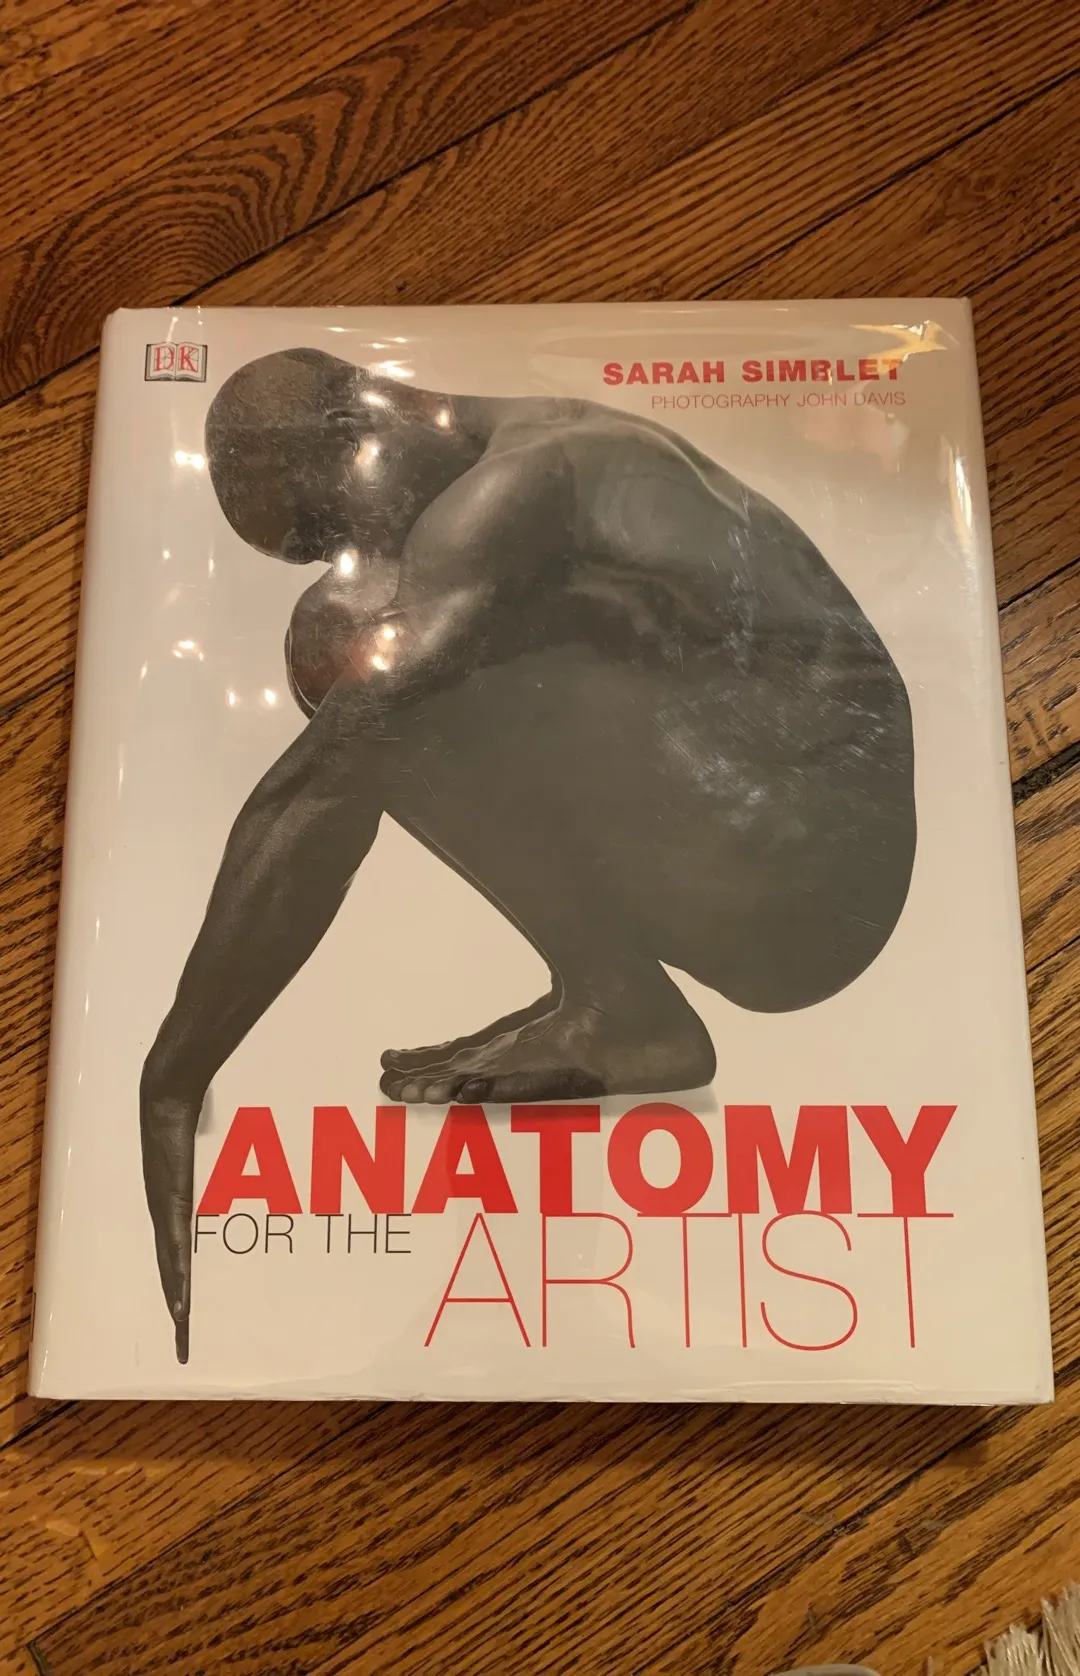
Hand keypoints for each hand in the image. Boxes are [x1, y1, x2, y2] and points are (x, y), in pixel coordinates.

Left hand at [139, 1087, 199, 1362]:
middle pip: (170, 1267)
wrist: (166, 1092)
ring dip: (176, 1297)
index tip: (183, 1309)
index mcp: (172, 1202)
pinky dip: (178, 1274)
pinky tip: (180, 1297)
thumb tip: (249, 1157)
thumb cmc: (185, 1112)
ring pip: (171, 1264)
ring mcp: (165, 1208)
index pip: (175, 1250)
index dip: (179, 1280)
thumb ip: (224, 1159)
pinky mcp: (170, 1201)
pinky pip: (176, 1245)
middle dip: (175, 1303)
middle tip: (182, 1336)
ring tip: (182, 1328)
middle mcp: (164, 1211)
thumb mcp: (210, 1145)